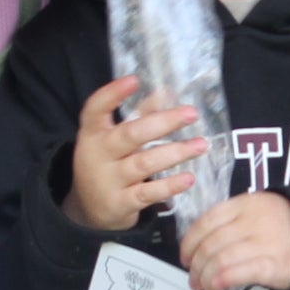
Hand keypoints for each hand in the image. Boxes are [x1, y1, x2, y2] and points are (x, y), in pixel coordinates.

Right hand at [68, 76, 206, 232]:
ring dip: (175, 153)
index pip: (95, 108)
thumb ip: (139, 116)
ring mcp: (108, 180)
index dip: (112, 94)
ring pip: (144, 163)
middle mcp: (98, 154)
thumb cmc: (108, 164)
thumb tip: (167, 92)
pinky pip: (148, 193)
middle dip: (163, 122)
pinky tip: (188, 178)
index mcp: (93, 133)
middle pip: (131, 135)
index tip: (134, 80)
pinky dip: (169, 186)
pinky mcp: (120, 203)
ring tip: (200, 145)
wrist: (88, 210)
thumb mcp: (113, 139)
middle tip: (191, 114)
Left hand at [182, 192, 289, 289]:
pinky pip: (238, 273)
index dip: (189, 243)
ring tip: (204, 287)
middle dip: (195, 265)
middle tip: (193, 278)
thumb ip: (231, 221)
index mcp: (244, 204)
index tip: (186, 257)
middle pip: (210, 244)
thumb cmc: (284, 229)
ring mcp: (264, 242)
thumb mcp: (258, 211)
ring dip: (205, 277)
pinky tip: (216, 288)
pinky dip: (221, 281)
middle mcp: (252, 221)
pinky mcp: (273, 265)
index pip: (206, 221)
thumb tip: (198, 245)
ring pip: (219, 260)